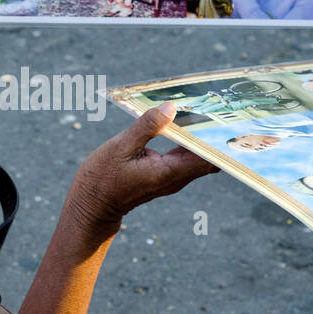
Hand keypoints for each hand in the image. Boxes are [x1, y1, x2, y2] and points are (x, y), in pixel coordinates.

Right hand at [66, 103, 218, 234]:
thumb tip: (171, 107)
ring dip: (199, 136)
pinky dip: (186, 141)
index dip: (217, 139)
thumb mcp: (121, 146)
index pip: (208, 158)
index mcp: (169, 172)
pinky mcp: (166, 175)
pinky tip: (180, 123)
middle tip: (211, 108)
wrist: (92, 205)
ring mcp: (172, 178)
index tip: (220, 118)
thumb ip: (147, 126)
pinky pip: (184, 157)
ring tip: (198, 110)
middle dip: (211, 134)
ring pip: (198, 156)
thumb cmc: (102, 178)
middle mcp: (176, 178)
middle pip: (208, 156)